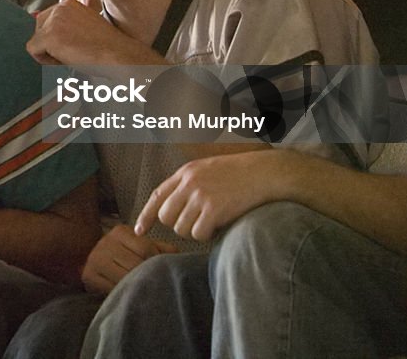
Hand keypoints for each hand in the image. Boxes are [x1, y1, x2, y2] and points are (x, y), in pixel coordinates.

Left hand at [26, 0, 161, 65]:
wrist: (118, 55)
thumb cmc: (106, 46)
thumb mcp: (86, 24)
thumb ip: (67, 20)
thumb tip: (39, 17)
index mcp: (68, 2)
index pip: (47, 19)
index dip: (58, 36)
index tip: (76, 43)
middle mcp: (59, 6)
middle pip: (38, 27)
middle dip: (50, 43)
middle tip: (72, 52)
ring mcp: (53, 20)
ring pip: (36, 40)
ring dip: (50, 52)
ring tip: (71, 56)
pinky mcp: (49, 36)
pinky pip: (32, 50)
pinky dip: (45, 61)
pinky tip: (65, 61)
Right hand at [81, 224, 176, 293]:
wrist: (93, 262)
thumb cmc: (123, 255)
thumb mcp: (140, 246)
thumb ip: (160, 249)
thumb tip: (179, 256)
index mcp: (121, 232)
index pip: (145, 249)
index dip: (156, 262)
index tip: (161, 271)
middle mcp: (105, 242)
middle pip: (135, 264)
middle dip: (147, 276)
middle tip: (156, 285)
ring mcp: (95, 259)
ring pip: (125, 278)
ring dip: (137, 286)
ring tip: (145, 291)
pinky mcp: (88, 275)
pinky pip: (112, 288)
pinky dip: (123, 293)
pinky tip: (129, 294)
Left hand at [135, 151, 280, 241]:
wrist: (266, 173)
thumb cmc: (241, 174)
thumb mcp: (209, 169)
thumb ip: (190, 184)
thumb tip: (176, 207)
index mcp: (186, 172)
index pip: (157, 195)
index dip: (146, 214)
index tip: (140, 230)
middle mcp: (189, 183)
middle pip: (166, 216)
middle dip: (178, 225)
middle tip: (197, 222)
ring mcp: (200, 196)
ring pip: (181, 228)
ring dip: (195, 231)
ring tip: (212, 222)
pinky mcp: (214, 209)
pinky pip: (198, 234)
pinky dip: (207, 235)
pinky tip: (219, 226)